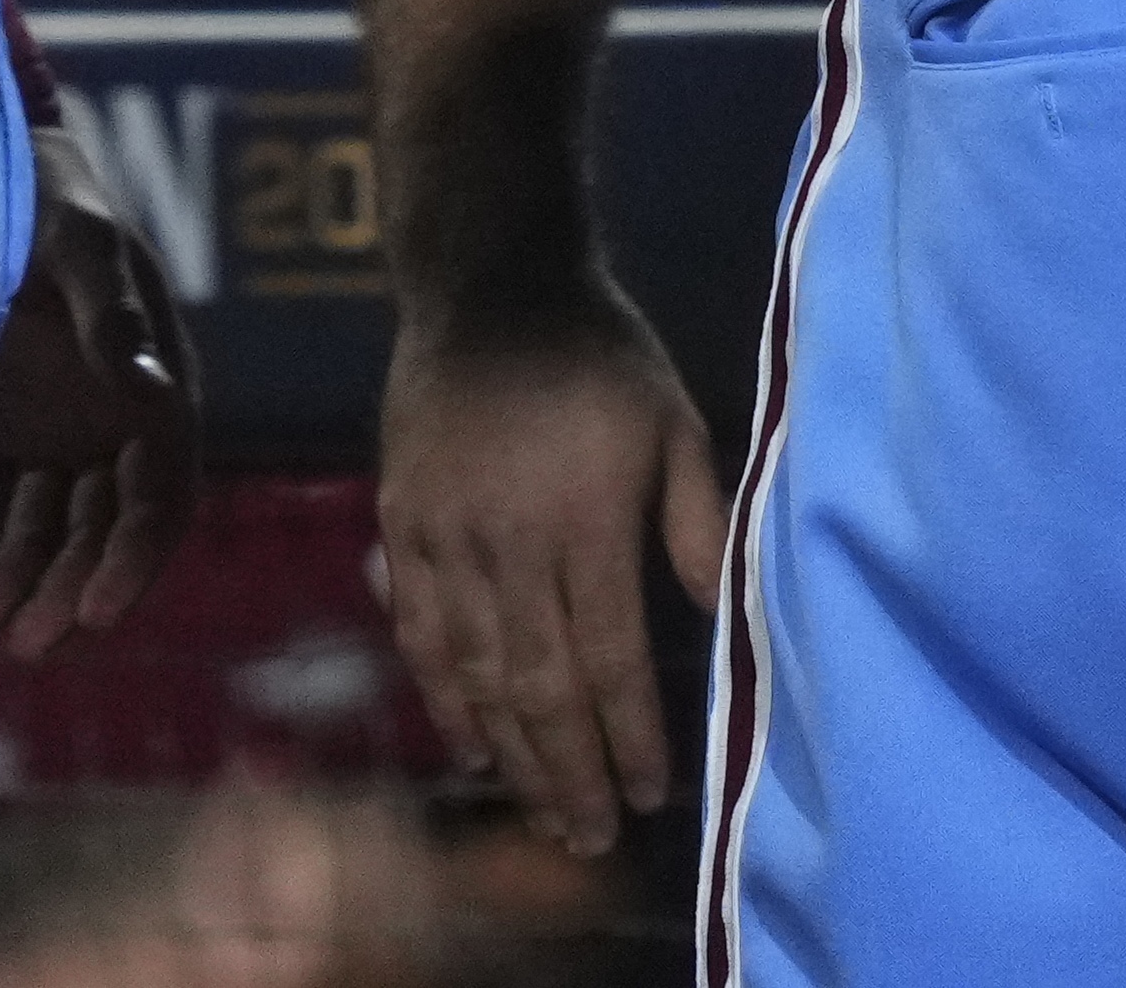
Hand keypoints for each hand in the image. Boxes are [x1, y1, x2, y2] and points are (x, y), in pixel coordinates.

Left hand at [0, 140, 205, 657]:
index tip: (94, 612)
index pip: (162, 492)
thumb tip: (143, 388)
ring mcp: (64, 424)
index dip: (135, 558)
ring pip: (61, 528)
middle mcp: (117, 417)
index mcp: (158, 383)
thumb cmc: (45, 199)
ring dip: (35, 582)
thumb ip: (111, 312)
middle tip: (30, 643)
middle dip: (77, 589)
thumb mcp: (79, 242)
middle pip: (109, 527)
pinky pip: (8, 507)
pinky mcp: (12, 427)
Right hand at [382, 291, 736, 856]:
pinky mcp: (402, 527)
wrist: (490, 288)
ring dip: (511, 754)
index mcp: (588, 518)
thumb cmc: (601, 354)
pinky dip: (445, 700)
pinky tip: (472, 747)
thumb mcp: (674, 420)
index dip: (630, 734)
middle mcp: (510, 540)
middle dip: (569, 771)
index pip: (609, 656)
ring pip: (477, 674)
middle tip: (593, 837)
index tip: (652, 793)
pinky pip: (420, 635)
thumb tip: (723, 611)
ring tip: (542, 813)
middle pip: (539, 684)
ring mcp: (445, 538)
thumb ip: (698, 519)